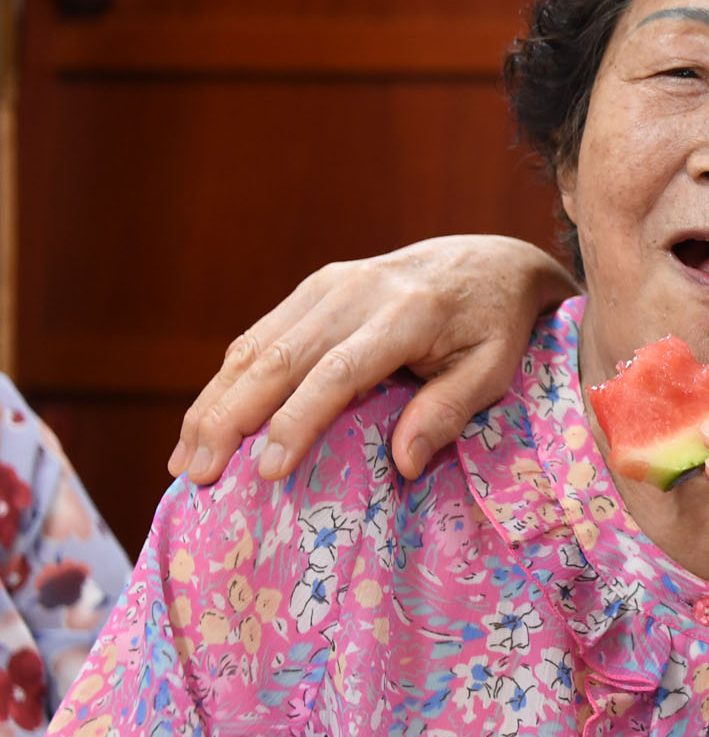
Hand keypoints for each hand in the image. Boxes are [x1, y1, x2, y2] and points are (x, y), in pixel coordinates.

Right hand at [171, 235, 575, 483]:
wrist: (490, 260)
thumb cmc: (495, 326)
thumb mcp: (493, 370)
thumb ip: (449, 411)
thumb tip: (404, 463)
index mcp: (407, 314)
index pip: (339, 372)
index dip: (298, 421)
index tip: (267, 470)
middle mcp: (358, 292)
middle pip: (280, 358)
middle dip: (231, 418)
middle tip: (199, 475)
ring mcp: (330, 285)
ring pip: (257, 346)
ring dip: (214, 403)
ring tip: (186, 460)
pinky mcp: (315, 287)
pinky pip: (261, 335)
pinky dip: (227, 379)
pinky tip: (205, 421)